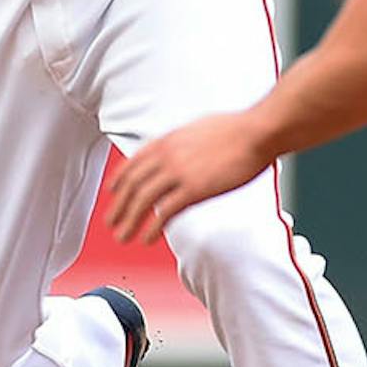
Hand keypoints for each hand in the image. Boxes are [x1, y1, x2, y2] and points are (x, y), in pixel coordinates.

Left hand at [108, 112, 276, 244]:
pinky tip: (147, 238)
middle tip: (111, 221)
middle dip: (118, 206)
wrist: (256, 133)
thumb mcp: (197, 128)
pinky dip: (152, 228)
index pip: (133, 163)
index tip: (112, 192)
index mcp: (167, 140)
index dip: (119, 180)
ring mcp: (179, 173)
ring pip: (143, 201)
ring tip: (123, 236)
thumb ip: (180, 142)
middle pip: (133, 185)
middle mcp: (167, 156)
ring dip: (129, 221)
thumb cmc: (235, 129)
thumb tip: (176, 149)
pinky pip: (165, 212)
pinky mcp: (194, 190)